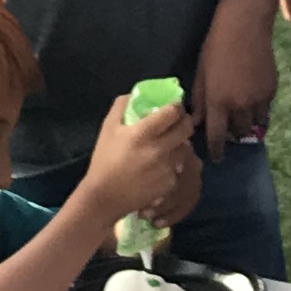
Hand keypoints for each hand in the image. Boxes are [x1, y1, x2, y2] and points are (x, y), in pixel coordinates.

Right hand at [83, 92, 199, 226]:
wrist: (105, 196)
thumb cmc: (105, 160)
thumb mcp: (108, 128)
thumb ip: (121, 106)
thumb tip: (135, 94)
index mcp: (143, 132)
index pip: (172, 112)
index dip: (175, 106)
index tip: (172, 107)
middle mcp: (159, 148)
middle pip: (186, 128)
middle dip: (184, 122)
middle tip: (177, 123)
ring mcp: (167, 167)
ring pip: (185, 148)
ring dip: (180, 143)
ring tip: (169, 145)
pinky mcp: (170, 183)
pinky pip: (179, 166)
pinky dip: (174, 163)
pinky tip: (162, 165)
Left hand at [193, 13, 275, 160]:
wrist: (245, 26)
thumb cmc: (215, 46)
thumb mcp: (201, 72)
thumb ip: (200, 99)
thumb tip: (196, 121)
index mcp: (218, 101)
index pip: (216, 135)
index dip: (216, 150)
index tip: (217, 158)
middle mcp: (239, 104)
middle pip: (239, 133)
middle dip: (233, 134)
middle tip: (228, 128)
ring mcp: (258, 98)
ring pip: (255, 124)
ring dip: (248, 123)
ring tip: (242, 115)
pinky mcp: (272, 90)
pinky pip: (266, 109)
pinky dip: (259, 109)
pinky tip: (252, 97)